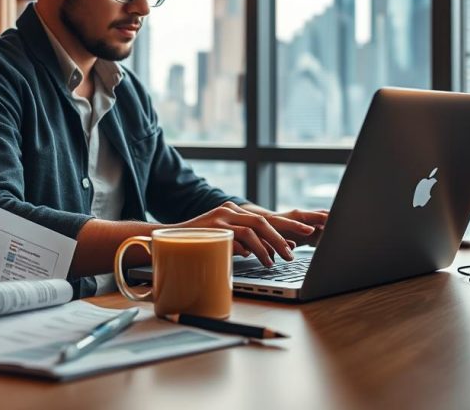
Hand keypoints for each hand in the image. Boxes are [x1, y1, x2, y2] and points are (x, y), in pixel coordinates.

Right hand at [175, 202, 315, 266]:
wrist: (163, 240)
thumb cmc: (196, 245)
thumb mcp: (224, 242)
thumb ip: (244, 244)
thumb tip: (269, 252)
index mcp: (234, 212)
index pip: (265, 219)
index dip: (287, 227)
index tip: (306, 234)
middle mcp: (230, 209)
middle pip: (263, 220)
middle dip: (284, 235)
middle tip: (295, 251)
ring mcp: (221, 216)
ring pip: (254, 228)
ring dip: (269, 246)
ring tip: (278, 260)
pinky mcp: (214, 226)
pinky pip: (239, 236)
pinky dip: (251, 248)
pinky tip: (258, 259)